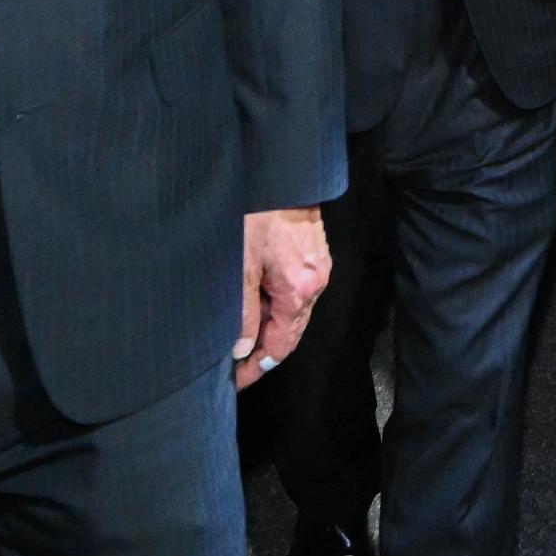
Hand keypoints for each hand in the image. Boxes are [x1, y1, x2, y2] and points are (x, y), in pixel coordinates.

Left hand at [234, 205, 330, 388]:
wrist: (282, 174)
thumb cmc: (256, 214)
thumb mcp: (240, 265)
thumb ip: (243, 310)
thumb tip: (242, 348)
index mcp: (299, 290)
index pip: (280, 345)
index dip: (257, 367)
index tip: (236, 381)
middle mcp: (316, 284)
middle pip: (291, 333)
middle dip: (263, 353)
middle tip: (235, 368)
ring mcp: (320, 269)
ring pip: (295, 314)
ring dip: (270, 329)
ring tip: (241, 339)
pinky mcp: (317, 257)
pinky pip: (299, 295)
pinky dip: (278, 308)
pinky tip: (258, 307)